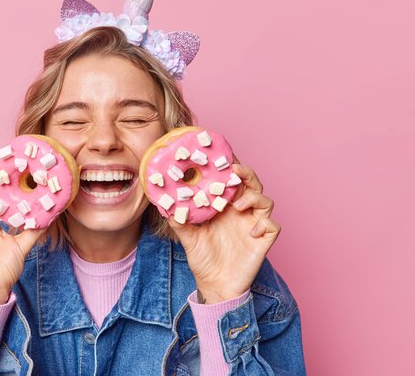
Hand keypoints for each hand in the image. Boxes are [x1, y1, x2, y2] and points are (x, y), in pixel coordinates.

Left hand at [168, 161, 280, 303]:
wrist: (215, 286)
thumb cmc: (203, 259)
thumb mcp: (187, 238)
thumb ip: (179, 221)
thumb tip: (166, 207)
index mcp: (224, 206)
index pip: (231, 181)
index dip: (230, 166)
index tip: (222, 154)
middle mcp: (241, 212)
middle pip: (252, 185)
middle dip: (246, 174)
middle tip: (235, 170)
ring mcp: (253, 225)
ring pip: (266, 201)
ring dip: (254, 198)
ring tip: (238, 205)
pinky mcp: (263, 240)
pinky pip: (273, 226)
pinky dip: (265, 224)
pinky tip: (252, 231)